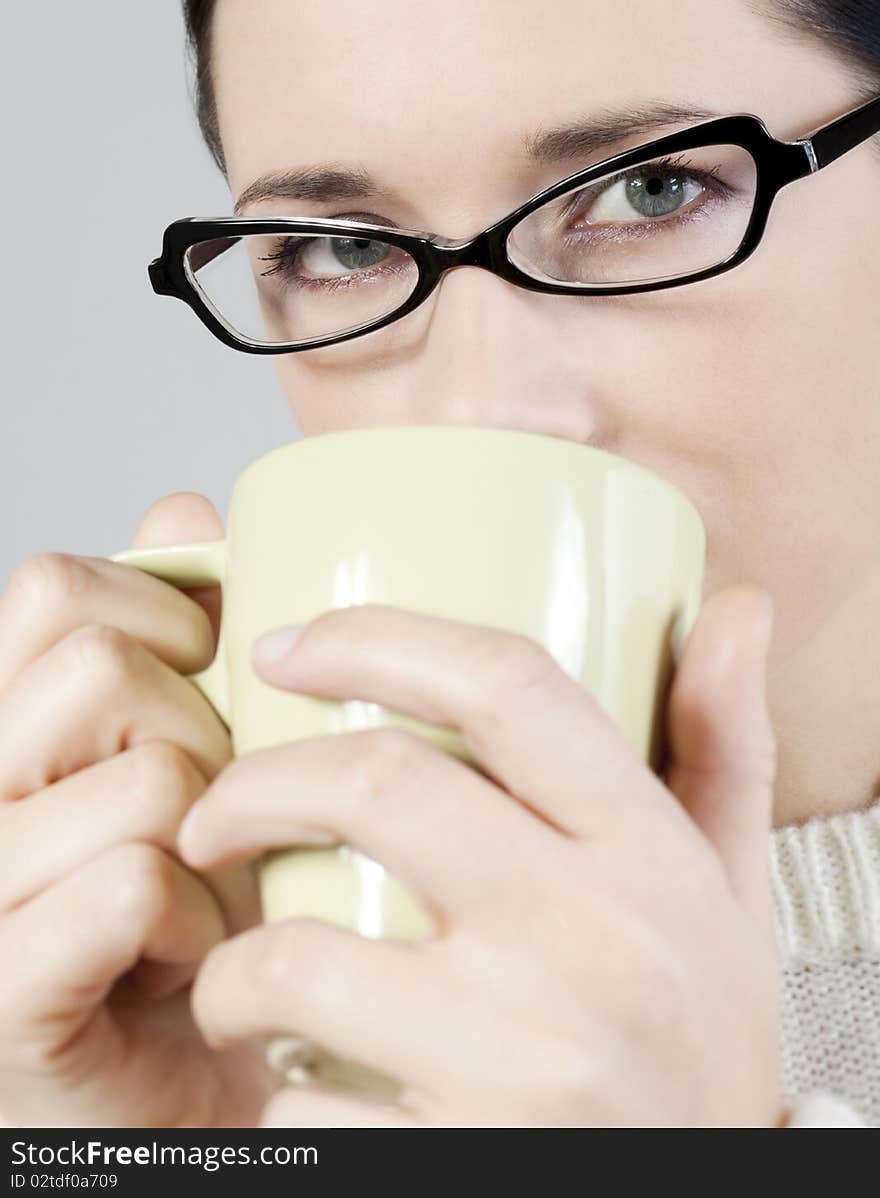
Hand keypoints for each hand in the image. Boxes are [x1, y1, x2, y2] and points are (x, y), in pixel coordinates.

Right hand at [0, 494, 273, 1126]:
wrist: (185, 1102)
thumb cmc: (195, 918)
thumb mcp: (189, 754)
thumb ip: (175, 631)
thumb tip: (184, 511)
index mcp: (3, 727)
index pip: (55, 587)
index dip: (166, 620)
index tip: (207, 694)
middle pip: (98, 667)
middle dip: (198, 734)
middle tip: (205, 818)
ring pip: (141, 777)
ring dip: (213, 844)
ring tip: (207, 899)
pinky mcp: (3, 995)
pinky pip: (127, 884)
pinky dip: (191, 924)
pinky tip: (186, 965)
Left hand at [178, 585, 785, 1127]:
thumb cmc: (701, 1045)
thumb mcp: (732, 896)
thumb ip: (725, 749)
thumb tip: (735, 605)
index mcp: (649, 855)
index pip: (507, 687)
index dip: (376, 638)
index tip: (287, 645)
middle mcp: (596, 941)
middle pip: (378, 786)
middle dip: (254, 785)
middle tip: (210, 815)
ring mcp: (530, 1059)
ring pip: (300, 958)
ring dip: (229, 966)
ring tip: (234, 977)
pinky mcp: (464, 1159)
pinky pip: (302, 1108)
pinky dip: (267, 1095)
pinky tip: (288, 1087)